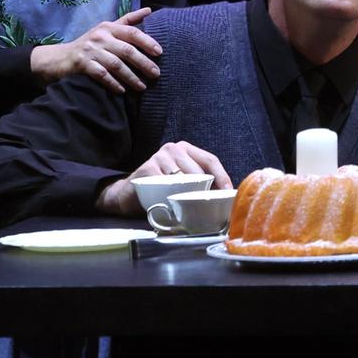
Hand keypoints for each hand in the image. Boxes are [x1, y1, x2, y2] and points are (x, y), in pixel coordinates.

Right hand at [32, 8, 161, 93]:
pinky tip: (122, 90)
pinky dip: (113, 83)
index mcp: (108, 27)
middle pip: (127, 50)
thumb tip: (149, 10)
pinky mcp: (82, 64)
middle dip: (143, 63)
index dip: (147, 41)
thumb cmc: (90, 44)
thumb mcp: (107, 29)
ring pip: (116, 64)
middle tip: (156, 74)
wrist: (60, 57)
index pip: (132, 32)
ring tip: (142, 86)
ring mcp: (90, 50)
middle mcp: (100, 36)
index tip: (160, 53)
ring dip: (131, 77)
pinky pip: (102, 75)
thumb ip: (127, 21)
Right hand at [95, 141, 232, 214]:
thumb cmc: (160, 188)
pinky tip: (172, 204)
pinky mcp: (147, 169)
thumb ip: (199, 182)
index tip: (229, 192)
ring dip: (189, 195)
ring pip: (183, 179)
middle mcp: (173, 149)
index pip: (210, 160)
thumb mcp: (182, 180)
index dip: (222, 176)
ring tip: (191, 207)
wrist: (128, 194)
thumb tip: (225, 196)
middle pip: (199, 171)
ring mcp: (159, 157)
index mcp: (186, 149)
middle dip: (207, 190)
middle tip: (209, 206)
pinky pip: (165, 185)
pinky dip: (170, 197)